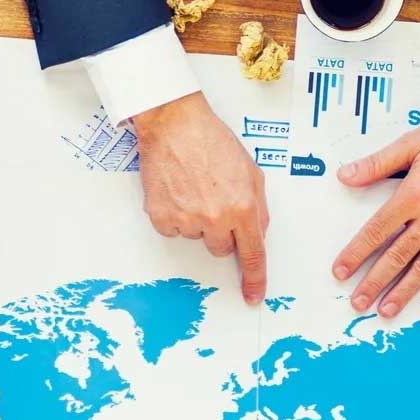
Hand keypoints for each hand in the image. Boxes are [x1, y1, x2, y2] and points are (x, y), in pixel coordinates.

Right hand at [134, 92, 269, 303]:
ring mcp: (186, 219)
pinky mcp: (161, 216)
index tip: (254, 295)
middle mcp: (215, 217)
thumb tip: (257, 232)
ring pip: (195, 237)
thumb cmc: (210, 140)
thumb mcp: (250, 171)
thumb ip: (257, 206)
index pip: (253, 254)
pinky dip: (174, 215)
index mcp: (242, 207)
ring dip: (196, 219)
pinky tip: (177, 191)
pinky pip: (172, 230)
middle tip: (213, 200)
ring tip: (193, 187)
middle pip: (221, 248)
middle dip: (220, 231)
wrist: (174, 123)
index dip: (255, 279)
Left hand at [332, 114, 419, 317]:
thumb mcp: (415, 142)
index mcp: (413, 195)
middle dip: (374, 282)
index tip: (340, 272)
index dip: (355, 253)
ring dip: (404, 291)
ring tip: (386, 311)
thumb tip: (345, 175)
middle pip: (396, 256)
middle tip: (358, 302)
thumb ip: (378, 163)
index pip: (376, 231)